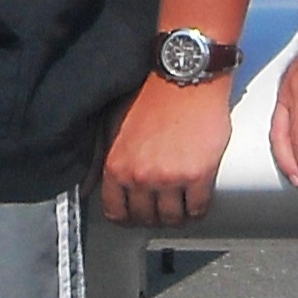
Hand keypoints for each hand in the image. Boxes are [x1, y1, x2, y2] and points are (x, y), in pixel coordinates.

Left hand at [102, 77, 232, 226]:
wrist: (185, 79)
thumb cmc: (153, 96)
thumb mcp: (115, 126)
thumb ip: (110, 157)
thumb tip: (99, 183)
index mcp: (117, 166)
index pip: (115, 212)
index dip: (127, 216)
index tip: (135, 214)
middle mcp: (140, 177)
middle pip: (145, 218)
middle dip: (153, 216)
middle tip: (161, 207)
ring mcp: (170, 179)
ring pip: (172, 218)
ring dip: (177, 215)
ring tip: (180, 204)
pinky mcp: (198, 176)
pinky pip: (197, 209)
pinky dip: (197, 208)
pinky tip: (197, 199)